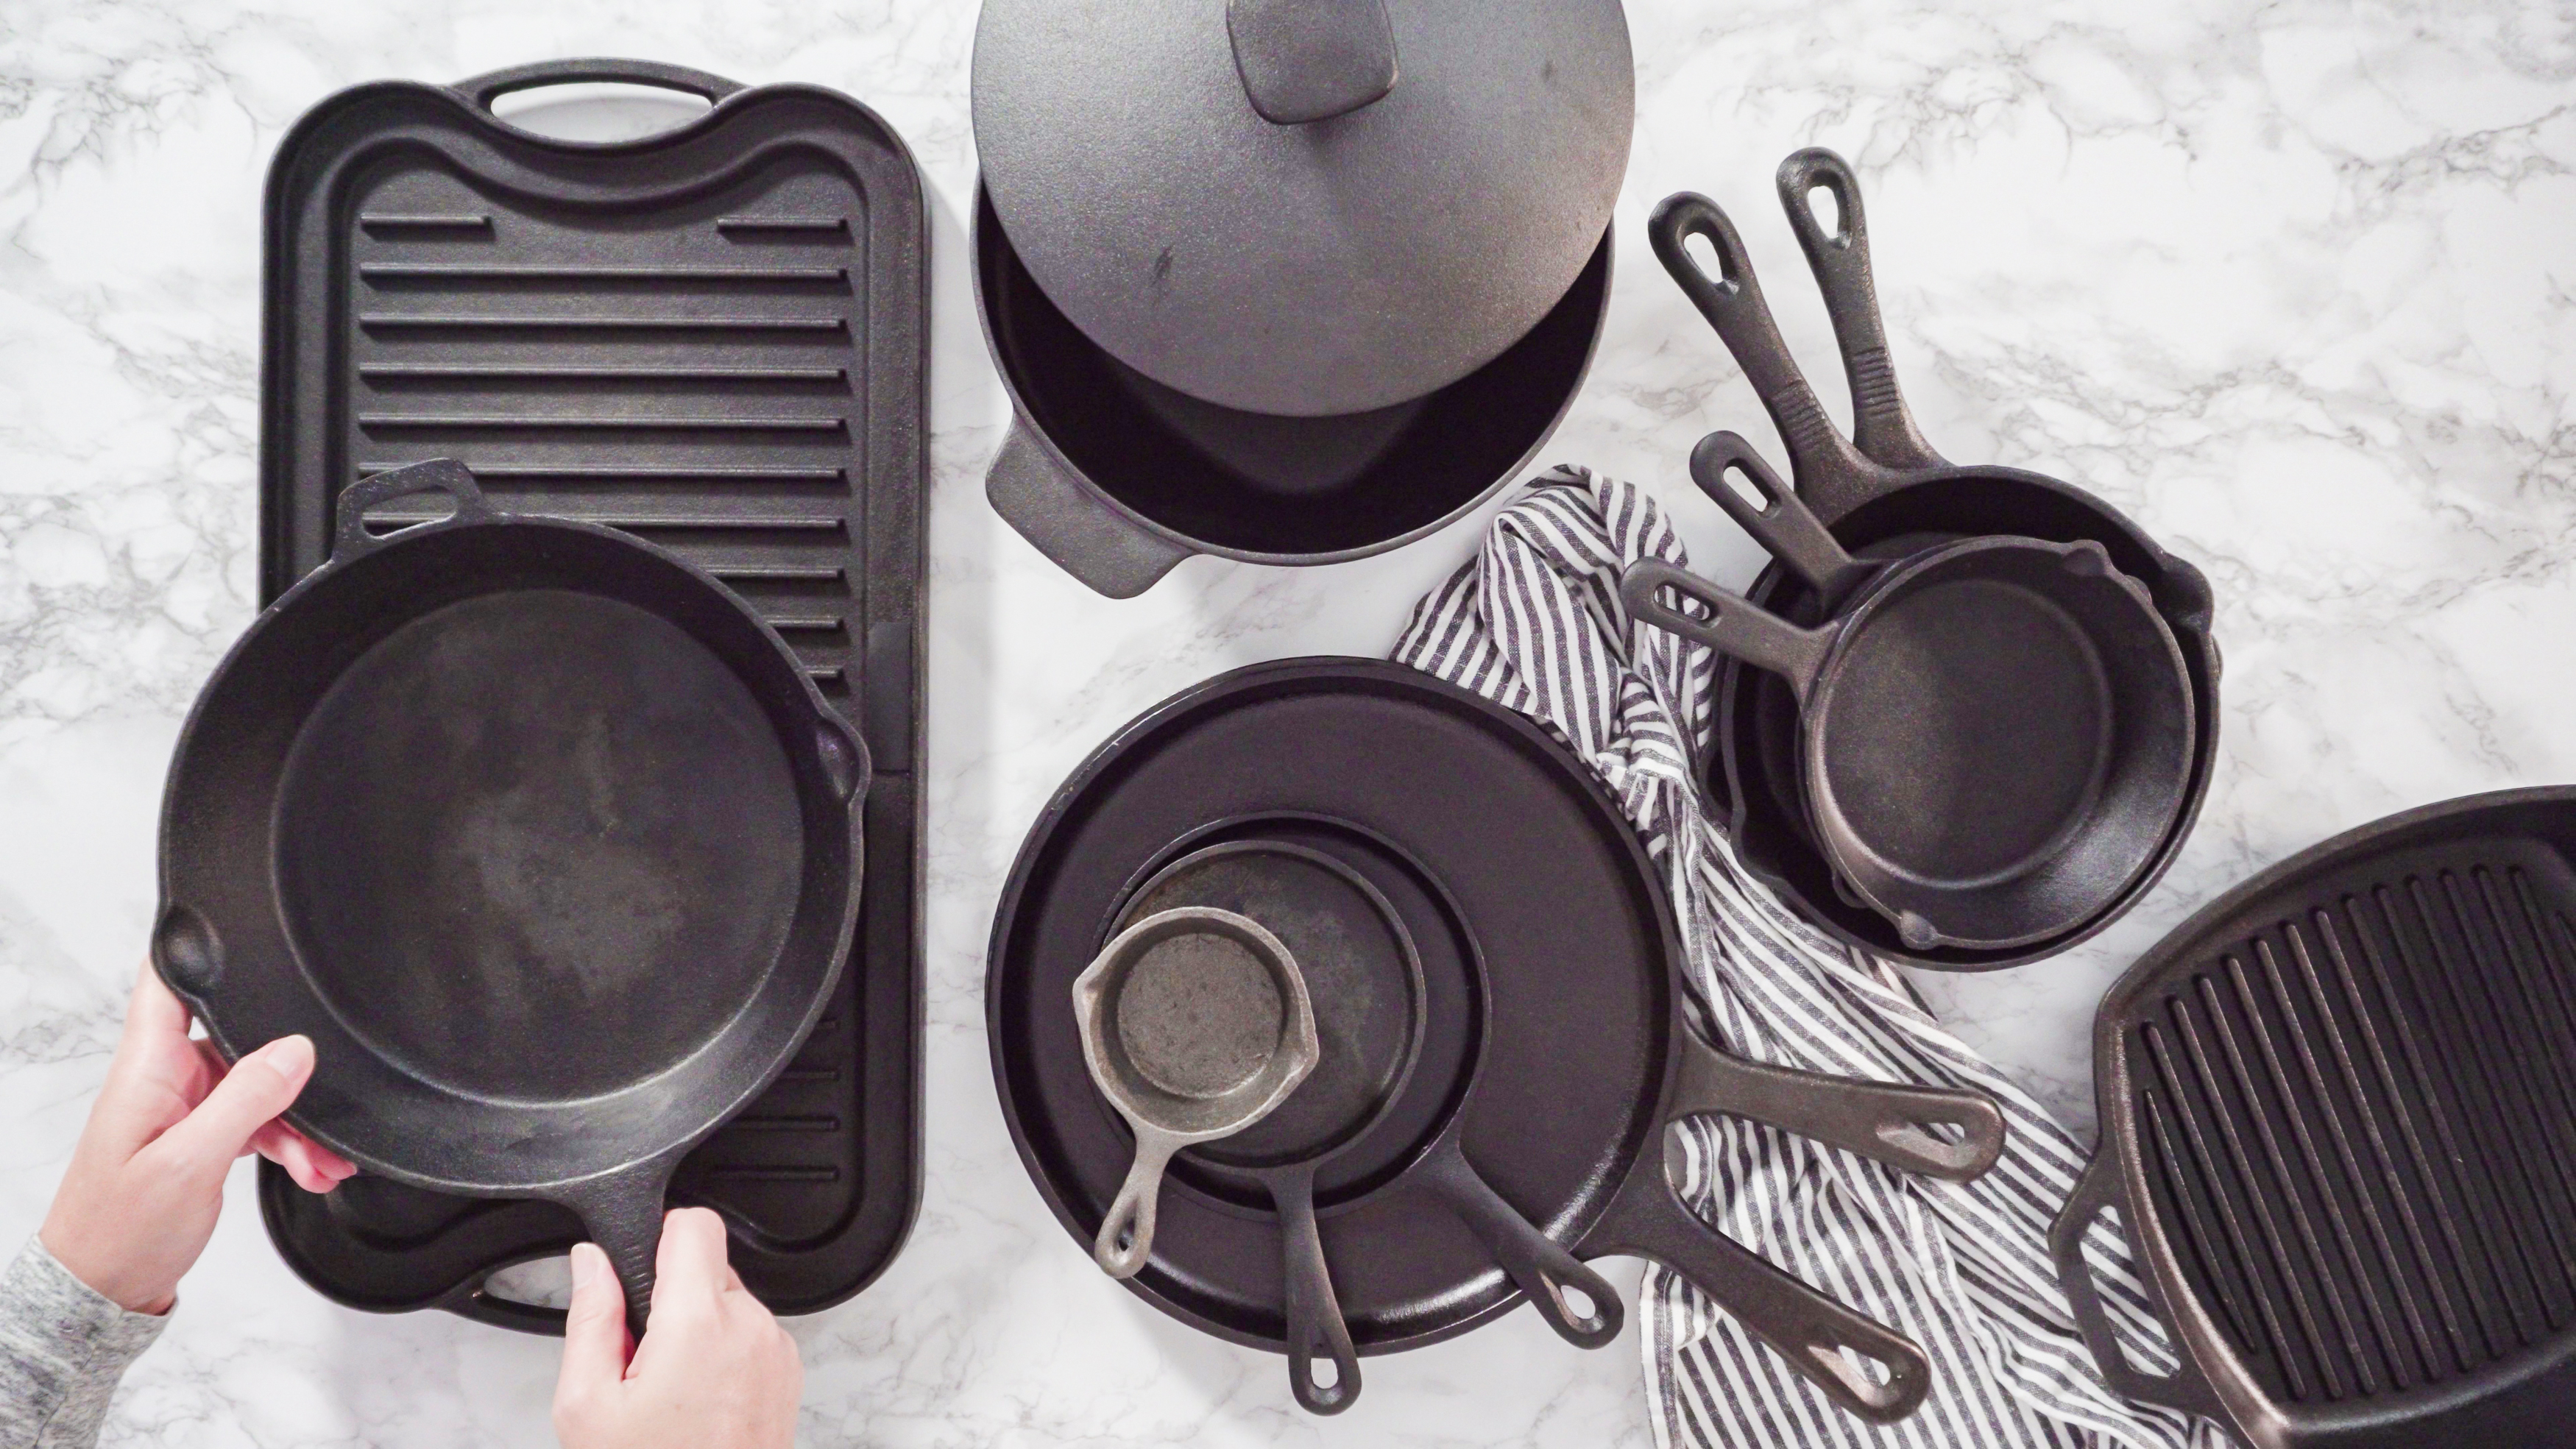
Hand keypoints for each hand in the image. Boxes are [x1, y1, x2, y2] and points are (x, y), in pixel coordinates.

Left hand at [40, 961, 357, 1313]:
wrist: (101, 1293)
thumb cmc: (121, 1232)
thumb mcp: (192, 1164)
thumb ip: (246, 1099)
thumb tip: (295, 1048)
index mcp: (146, 1070)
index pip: (167, 982)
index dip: (201, 947)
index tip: (252, 930)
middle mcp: (162, 1080)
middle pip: (236, 1038)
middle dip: (289, 1067)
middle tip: (326, 1102)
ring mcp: (180, 1109)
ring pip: (254, 1085)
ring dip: (295, 1119)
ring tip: (325, 1158)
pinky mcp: (196, 1138)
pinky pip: (252, 1121)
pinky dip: (285, 1141)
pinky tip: (311, 1167)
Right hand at [555, 1208, 800, 1448]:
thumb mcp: (588, 1403)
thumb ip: (591, 1318)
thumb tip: (590, 1262)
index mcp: (701, 1324)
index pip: (694, 1225)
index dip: (658, 1236)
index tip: (638, 1269)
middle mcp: (751, 1328)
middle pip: (708, 1267)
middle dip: (670, 1298)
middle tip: (641, 1359)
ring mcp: (776, 1351)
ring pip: (729, 1303)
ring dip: (697, 1328)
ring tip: (667, 1390)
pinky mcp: (787, 1373)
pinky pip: (750, 1336)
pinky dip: (722, 1353)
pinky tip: (695, 1400)